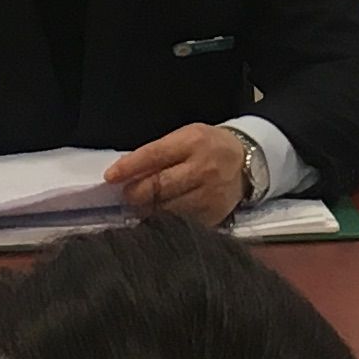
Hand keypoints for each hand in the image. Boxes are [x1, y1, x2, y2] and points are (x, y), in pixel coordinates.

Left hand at [106, 123, 251, 225]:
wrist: (247, 161)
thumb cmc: (208, 146)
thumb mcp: (186, 137)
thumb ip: (159, 152)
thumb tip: (126, 170)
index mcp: (193, 142)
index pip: (155, 155)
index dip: (130, 167)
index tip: (110, 177)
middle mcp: (203, 168)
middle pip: (160, 186)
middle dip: (136, 193)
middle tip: (127, 195)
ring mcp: (210, 194)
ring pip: (169, 208)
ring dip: (149, 209)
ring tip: (140, 207)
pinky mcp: (214, 215)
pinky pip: (183, 222)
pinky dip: (167, 221)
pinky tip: (160, 217)